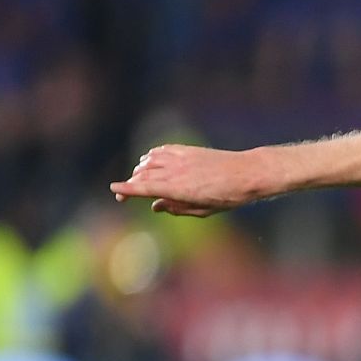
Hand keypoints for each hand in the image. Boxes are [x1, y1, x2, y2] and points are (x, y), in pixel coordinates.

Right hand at [110, 145, 266, 216]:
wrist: (247, 173)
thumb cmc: (228, 197)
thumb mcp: (204, 210)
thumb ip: (177, 208)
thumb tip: (155, 206)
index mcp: (179, 189)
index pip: (146, 187)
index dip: (128, 189)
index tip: (114, 189)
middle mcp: (177, 171)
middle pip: (144, 174)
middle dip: (131, 183)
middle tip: (124, 194)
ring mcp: (181, 157)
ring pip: (150, 161)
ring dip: (140, 169)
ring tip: (138, 179)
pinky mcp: (187, 149)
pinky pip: (161, 150)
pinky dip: (151, 156)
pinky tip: (150, 161)